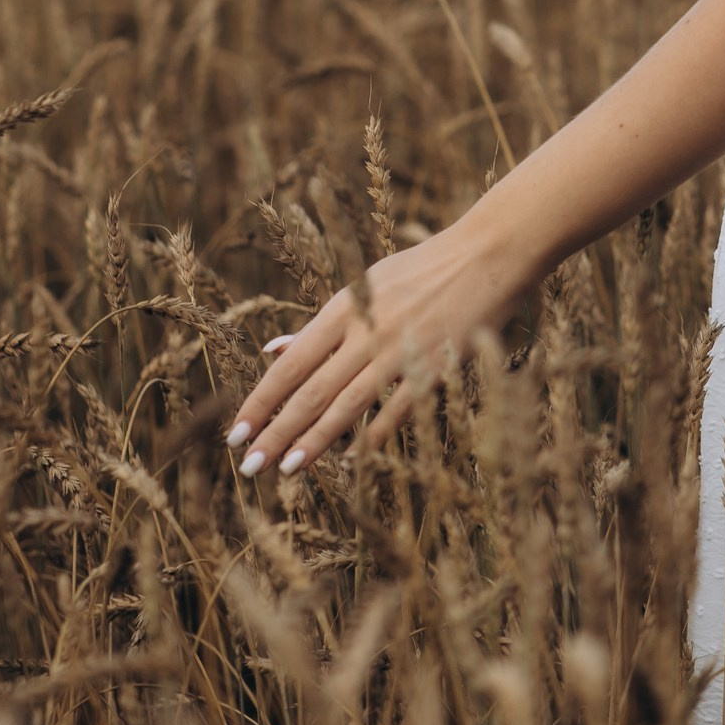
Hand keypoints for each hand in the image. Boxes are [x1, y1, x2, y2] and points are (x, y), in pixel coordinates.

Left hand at [224, 215, 518, 477]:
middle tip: (249, 467)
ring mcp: (401, 350)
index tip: (236, 433)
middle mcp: (366, 331)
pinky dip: (371, 437)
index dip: (261, 401)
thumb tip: (272, 351)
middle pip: (311, 391)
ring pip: (346, 405)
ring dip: (313, 441)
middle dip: (276, 431)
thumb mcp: (365, 286)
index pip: (291, 364)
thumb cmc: (423, 270)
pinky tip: (350, 461)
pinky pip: (395, 410)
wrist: (488, 254)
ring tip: (286, 469)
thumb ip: (321, 325)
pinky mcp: (434, 366)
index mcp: (345, 307)